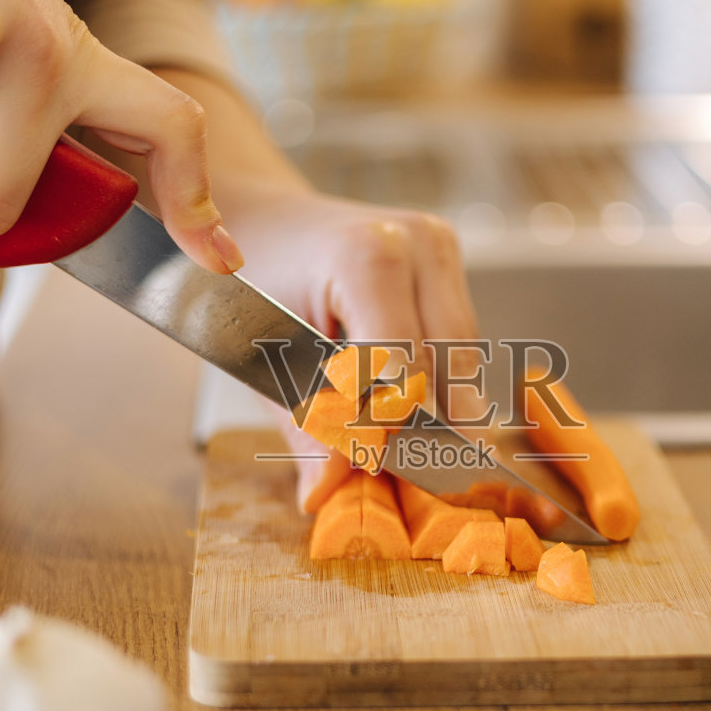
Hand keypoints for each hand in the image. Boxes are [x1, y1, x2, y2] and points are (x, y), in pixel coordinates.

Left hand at [220, 187, 478, 511]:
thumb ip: (303, 425)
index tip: (369, 465)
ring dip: (436, 399)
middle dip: (425, 420)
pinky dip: (434, 372)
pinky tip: (402, 394)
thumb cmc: (248, 279)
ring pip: (461, 352)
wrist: (255, 217)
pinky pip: (455, 334)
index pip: (403, 368)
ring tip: (395, 431)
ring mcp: (438, 245)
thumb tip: (325, 493)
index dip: (389, 425)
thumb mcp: (260, 353)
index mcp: (367, 257)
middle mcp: (417, 242)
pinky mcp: (446, 255)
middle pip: (448, 363)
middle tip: (400, 465)